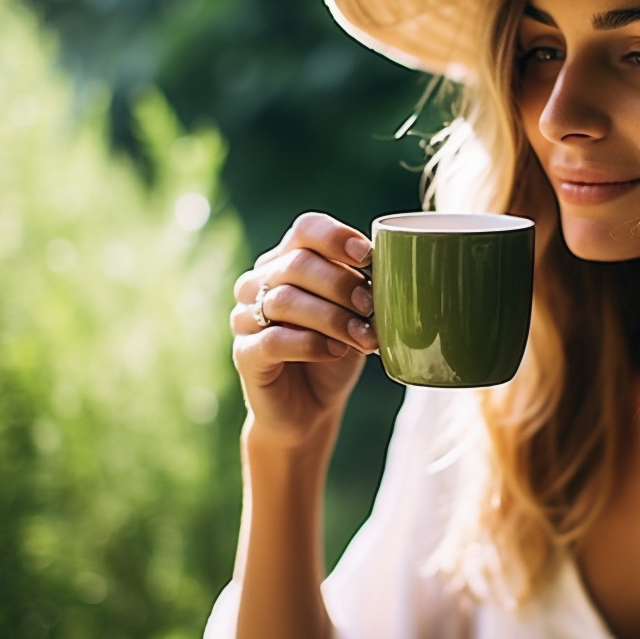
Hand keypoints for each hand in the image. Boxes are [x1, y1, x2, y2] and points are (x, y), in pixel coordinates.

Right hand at [231, 212, 377, 450]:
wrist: (311, 409)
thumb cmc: (335, 352)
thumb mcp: (355, 316)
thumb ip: (363, 289)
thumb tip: (395, 270)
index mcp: (287, 261)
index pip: (305, 229)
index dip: (336, 237)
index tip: (367, 257)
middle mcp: (260, 282)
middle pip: (297, 263)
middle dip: (341, 284)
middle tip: (371, 308)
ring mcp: (245, 317)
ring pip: (284, 300)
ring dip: (332, 317)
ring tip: (363, 337)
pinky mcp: (244, 354)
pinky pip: (273, 340)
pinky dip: (310, 344)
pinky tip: (335, 351)